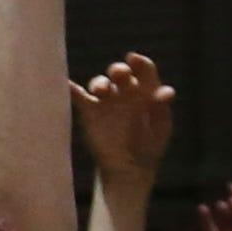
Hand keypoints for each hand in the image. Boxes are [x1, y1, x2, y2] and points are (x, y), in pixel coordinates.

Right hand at [74, 51, 175, 180]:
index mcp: (144, 91)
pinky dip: (70, 89)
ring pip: (100, 83)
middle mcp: (124, 92)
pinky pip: (77, 96)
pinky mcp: (89, 113)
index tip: (135, 61)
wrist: (129, 169)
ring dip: (100, 83)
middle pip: (120, 72)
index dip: (140, 63)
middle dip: (119, 70)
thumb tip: (165, 92)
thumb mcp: (161, 128)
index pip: (143, 69)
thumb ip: (161, 108)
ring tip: (101, 91)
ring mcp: (105, 101)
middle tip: (119, 74)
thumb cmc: (149, 146)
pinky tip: (66, 84)